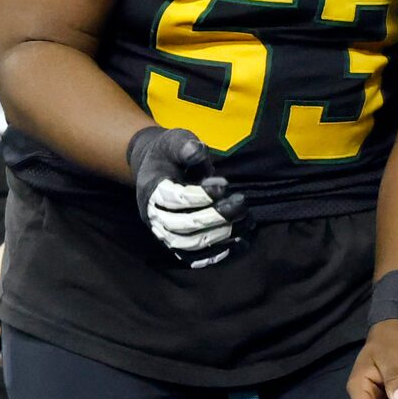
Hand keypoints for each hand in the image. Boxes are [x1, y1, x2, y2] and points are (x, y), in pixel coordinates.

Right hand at [129, 125, 247, 267]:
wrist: (158, 169)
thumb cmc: (170, 154)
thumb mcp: (174, 140)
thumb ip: (185, 145)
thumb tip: (197, 151)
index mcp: (152, 189)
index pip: (175, 198)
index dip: (200, 195)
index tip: (225, 185)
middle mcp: (153, 215)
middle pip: (182, 226)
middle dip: (215, 217)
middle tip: (241, 203)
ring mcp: (163, 233)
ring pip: (189, 245)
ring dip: (220, 237)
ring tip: (245, 221)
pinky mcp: (176, 244)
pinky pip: (194, 257)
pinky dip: (217, 254)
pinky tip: (240, 242)